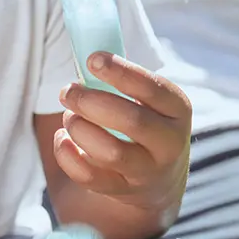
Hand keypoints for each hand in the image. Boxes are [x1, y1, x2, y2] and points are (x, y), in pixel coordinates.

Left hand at [55, 52, 190, 211]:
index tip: (92, 59)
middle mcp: (169, 143)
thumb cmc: (141, 120)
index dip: (121, 72)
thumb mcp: (147, 98)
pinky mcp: (123, 191)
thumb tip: (84, 47)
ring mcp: (148, 171)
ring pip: (111, 152)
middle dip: (91, 102)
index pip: (154, 88)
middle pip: (132, 121)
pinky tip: (61, 138)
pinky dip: (68, 155)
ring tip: (69, 116)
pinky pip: (90, 177)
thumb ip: (121, 77)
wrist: (156, 179)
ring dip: (79, 128)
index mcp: (176, 109)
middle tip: (68, 91)